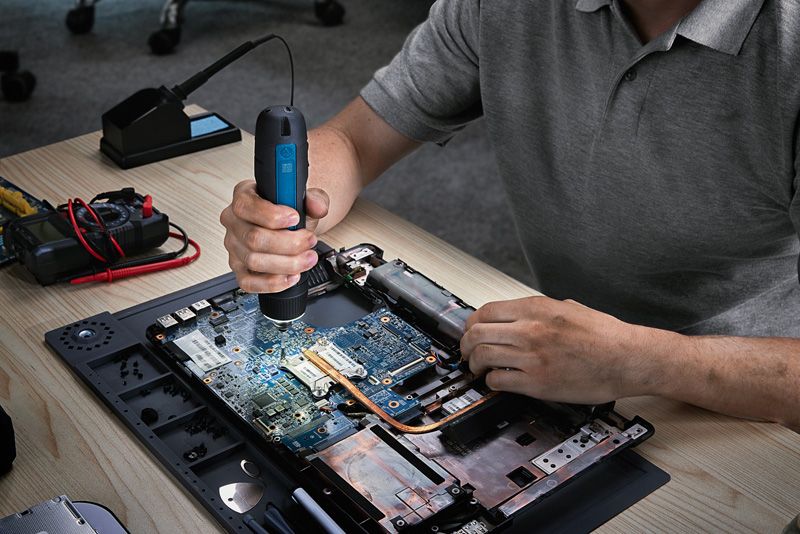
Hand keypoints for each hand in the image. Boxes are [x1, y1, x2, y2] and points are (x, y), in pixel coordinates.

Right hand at [220, 180, 328, 292]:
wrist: (294, 226)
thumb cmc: (292, 210)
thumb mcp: (306, 198)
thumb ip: (314, 199)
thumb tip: (317, 206)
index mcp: (243, 196)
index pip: (245, 206)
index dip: (271, 215)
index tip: (295, 218)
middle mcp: (234, 222)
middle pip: (253, 238)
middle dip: (288, 243)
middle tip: (309, 240)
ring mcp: (234, 247)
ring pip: (254, 261)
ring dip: (287, 264)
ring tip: (307, 258)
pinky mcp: (239, 269)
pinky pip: (249, 282)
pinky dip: (273, 283)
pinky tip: (291, 276)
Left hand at [460, 296, 661, 403]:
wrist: (628, 358)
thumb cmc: (605, 335)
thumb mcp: (569, 307)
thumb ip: (539, 310)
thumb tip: (517, 315)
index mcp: (537, 308)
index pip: (485, 311)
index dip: (471, 324)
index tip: (470, 332)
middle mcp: (530, 330)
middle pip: (476, 334)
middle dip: (465, 345)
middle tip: (467, 353)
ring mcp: (532, 357)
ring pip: (483, 357)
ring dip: (475, 365)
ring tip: (478, 369)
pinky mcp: (537, 383)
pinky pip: (499, 381)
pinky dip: (492, 382)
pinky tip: (497, 382)